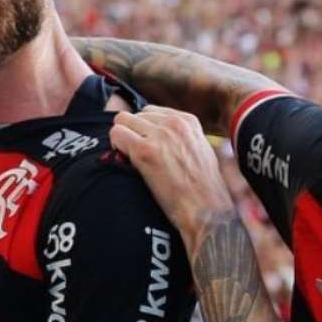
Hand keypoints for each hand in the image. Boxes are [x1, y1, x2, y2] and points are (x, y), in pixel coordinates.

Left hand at [109, 106, 235, 242]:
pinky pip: (116, 135)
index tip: (145, 144)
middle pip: (135, 115)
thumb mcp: (200, 151)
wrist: (206, 209)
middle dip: (131, 133)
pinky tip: (123, 160)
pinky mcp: (144, 151)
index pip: (152, 111)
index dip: (143, 129)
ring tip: (128, 157)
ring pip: (122, 120)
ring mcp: (159, 136)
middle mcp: (173, 123)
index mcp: (188, 121)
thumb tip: (160, 138)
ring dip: (121, 138)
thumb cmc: (204, 189)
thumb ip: (181, 138)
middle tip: (133, 153)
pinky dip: (115, 147)